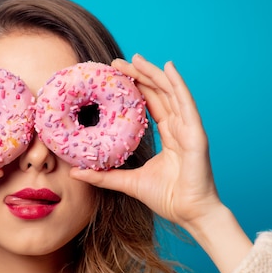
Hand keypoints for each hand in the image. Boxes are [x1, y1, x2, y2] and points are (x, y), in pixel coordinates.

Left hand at [71, 55, 251, 272]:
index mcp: (169, 135)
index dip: (135, 88)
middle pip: (159, 93)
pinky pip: (186, 104)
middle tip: (118, 62)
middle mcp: (179, 128)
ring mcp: (189, 129)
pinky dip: (178, 84)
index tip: (115, 76)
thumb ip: (104, 176)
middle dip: (139, 75)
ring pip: (170, 93)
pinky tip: (169, 67)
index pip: (151, 104)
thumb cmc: (166, 198)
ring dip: (153, 73)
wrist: (189, 214)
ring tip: (136, 58)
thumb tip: (75, 172)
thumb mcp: (127, 182)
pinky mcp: (196, 134)